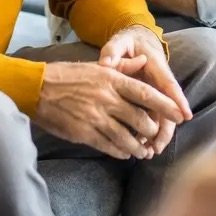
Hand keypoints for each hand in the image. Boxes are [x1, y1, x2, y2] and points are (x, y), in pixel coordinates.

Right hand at [34, 61, 185, 160]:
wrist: (36, 88)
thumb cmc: (66, 75)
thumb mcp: (96, 66)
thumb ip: (122, 67)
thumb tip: (143, 62)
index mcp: (111, 79)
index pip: (145, 93)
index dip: (165, 105)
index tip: (179, 114)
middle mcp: (106, 98)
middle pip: (140, 119)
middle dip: (152, 130)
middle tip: (156, 135)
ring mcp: (95, 117)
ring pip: (127, 137)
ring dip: (138, 147)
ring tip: (143, 151)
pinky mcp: (84, 133)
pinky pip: (109, 146)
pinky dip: (121, 152)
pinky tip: (125, 153)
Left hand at [100, 26, 191, 155]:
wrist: (136, 41)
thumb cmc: (128, 42)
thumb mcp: (120, 42)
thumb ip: (113, 52)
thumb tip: (106, 63)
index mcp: (155, 66)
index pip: (168, 84)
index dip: (177, 100)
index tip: (185, 116)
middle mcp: (159, 82)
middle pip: (168, 107)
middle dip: (166, 128)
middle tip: (157, 147)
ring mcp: (156, 92)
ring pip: (161, 116)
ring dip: (157, 135)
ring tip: (148, 152)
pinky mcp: (149, 99)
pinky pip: (152, 117)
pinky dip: (148, 131)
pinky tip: (140, 145)